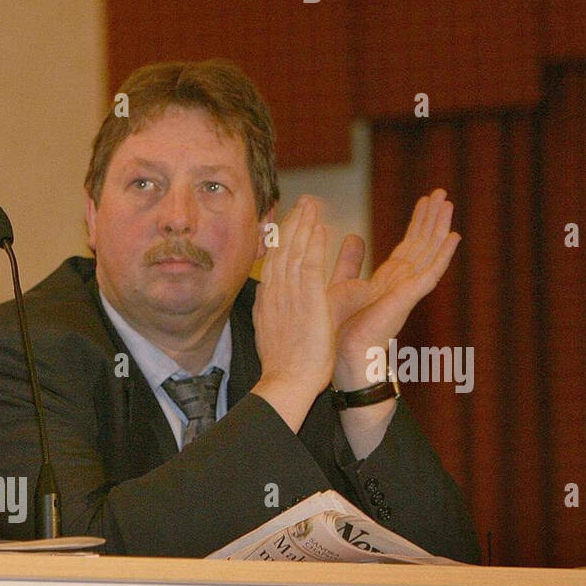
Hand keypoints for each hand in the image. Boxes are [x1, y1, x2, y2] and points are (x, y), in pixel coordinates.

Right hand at [252, 196, 333, 431]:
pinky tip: (318, 225)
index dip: (280, 242)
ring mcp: (288, 294)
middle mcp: (273, 294)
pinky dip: (312, 241)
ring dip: (302, 225)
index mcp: (267, 303)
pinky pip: (309, 261)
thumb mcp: (271, 335)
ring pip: (293, 251)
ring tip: (310, 204)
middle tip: (301, 203)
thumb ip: (271, 314)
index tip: (287, 225)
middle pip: (280, 251)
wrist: (287, 382)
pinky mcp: (306, 297)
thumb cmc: (285, 368)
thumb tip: (267, 303)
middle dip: (291, 225)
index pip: (273, 265)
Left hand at [327, 188, 459, 389]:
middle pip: (421, 245)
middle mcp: (401, 284)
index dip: (417, 223)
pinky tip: (454, 237)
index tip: (426, 200)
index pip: (407, 246)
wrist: (341, 358)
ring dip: (439, 228)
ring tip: (449, 203)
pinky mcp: (407, 299)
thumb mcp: (344, 285)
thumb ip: (351, 263)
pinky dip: (442, 255)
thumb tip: (355, 236)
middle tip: (442, 191)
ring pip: (428, 253)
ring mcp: (406, 292)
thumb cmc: (340, 330)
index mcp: (387, 281)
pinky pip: (430, 273)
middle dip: (431, 218)